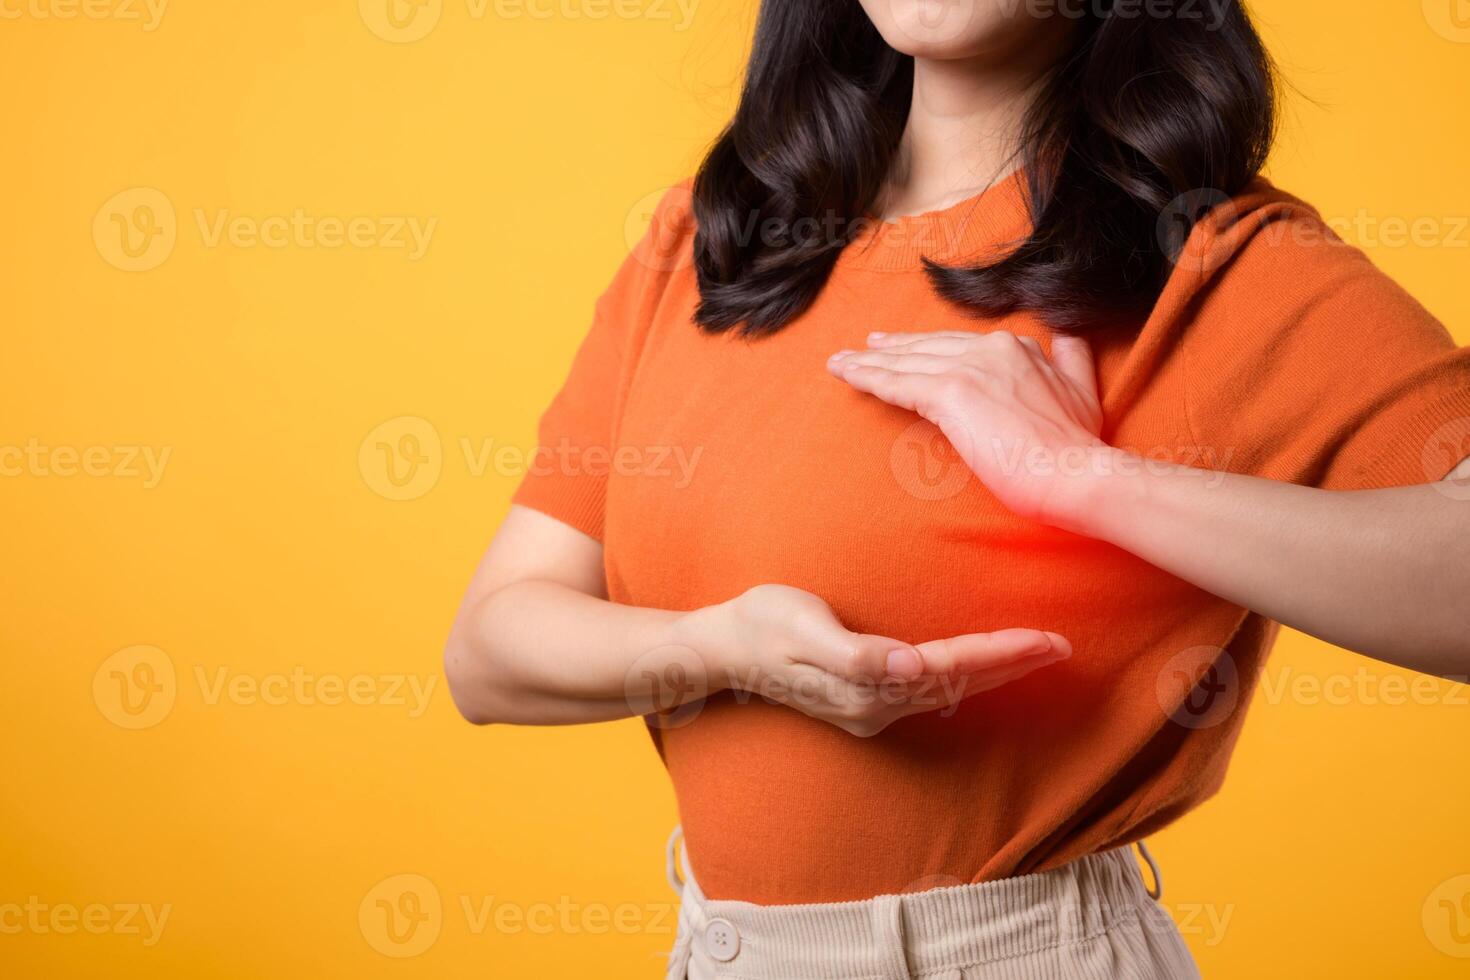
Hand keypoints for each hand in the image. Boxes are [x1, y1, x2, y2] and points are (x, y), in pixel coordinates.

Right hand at [674, 584, 1068, 736]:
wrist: (723, 647)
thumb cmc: (761, 622)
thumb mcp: (800, 625)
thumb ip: (854, 652)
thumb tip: (906, 668)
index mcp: (866, 685)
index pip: (950, 667)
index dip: (1000, 655)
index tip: (1048, 642)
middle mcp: (875, 707)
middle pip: (959, 685)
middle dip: (1013, 666)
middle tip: (1065, 646)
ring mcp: (870, 711)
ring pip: (949, 692)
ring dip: (996, 674)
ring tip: (1039, 653)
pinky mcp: (865, 704)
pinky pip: (931, 694)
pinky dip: (966, 678)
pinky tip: (983, 669)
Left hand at [828, 330, 1105, 525]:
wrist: (1076, 471)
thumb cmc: (1078, 446)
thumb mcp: (1083, 388)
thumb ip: (1070, 357)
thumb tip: (1067, 336)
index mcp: (1018, 348)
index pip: (960, 344)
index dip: (929, 345)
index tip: (906, 346)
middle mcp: (992, 349)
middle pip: (928, 347)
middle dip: (893, 348)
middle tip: (865, 347)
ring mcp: (970, 368)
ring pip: (907, 362)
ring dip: (868, 362)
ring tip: (840, 362)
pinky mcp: (952, 393)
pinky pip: (898, 383)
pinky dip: (868, 377)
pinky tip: (845, 374)